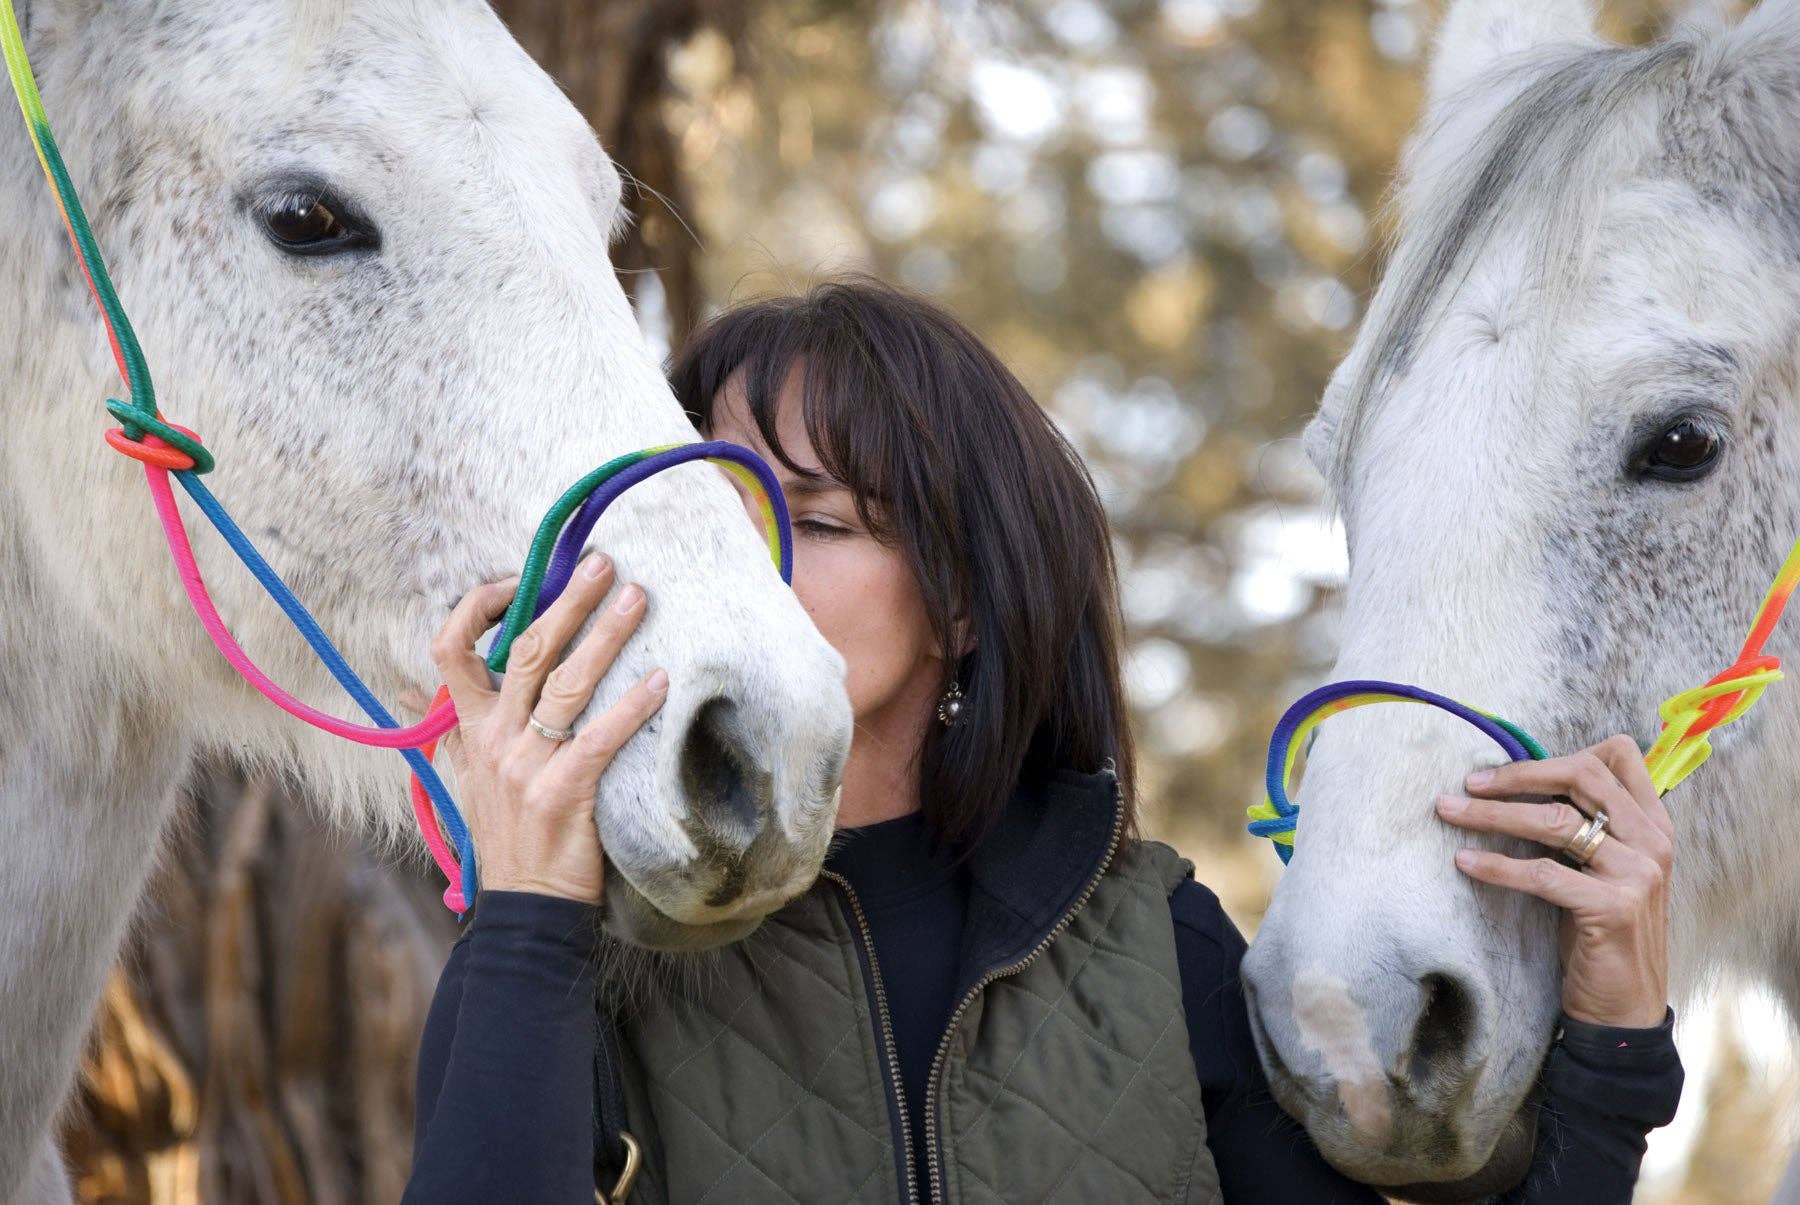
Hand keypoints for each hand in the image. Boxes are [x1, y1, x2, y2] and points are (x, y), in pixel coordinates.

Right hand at [429, 553, 667, 903]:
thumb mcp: (464, 778)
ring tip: (639, 600)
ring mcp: (526, 766)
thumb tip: (410, 689)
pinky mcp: (563, 793)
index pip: (450, 651)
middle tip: (603, 565)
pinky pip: (600, 739)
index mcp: (470, 729)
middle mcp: (493, 740)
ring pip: (565, 684)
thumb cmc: (508, 835)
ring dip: (606, 637)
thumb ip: (450, 729)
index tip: (516, 581)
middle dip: (566, 602)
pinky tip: (661, 682)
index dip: (478, 609)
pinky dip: (632, 708)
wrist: (526, 905)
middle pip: (525, 652)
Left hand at [1435, 734, 1672, 1028]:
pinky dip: (1496, 865)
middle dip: (1518, 775)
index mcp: (1653, 824)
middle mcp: (1653, 841)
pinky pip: (1542, 873)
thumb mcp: (1601, 869)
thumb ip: (1585, 826)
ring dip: (1492, 814)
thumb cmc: (1600, 931)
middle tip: (1469, 783)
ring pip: (1555, 822)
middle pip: (1581, 777)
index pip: (1618, 757)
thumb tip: (1521, 783)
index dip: (1561, 754)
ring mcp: (1639, 874)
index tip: (1509, 770)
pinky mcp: (1614, 908)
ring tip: (1449, 812)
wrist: (1623, 1006)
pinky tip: (1464, 862)